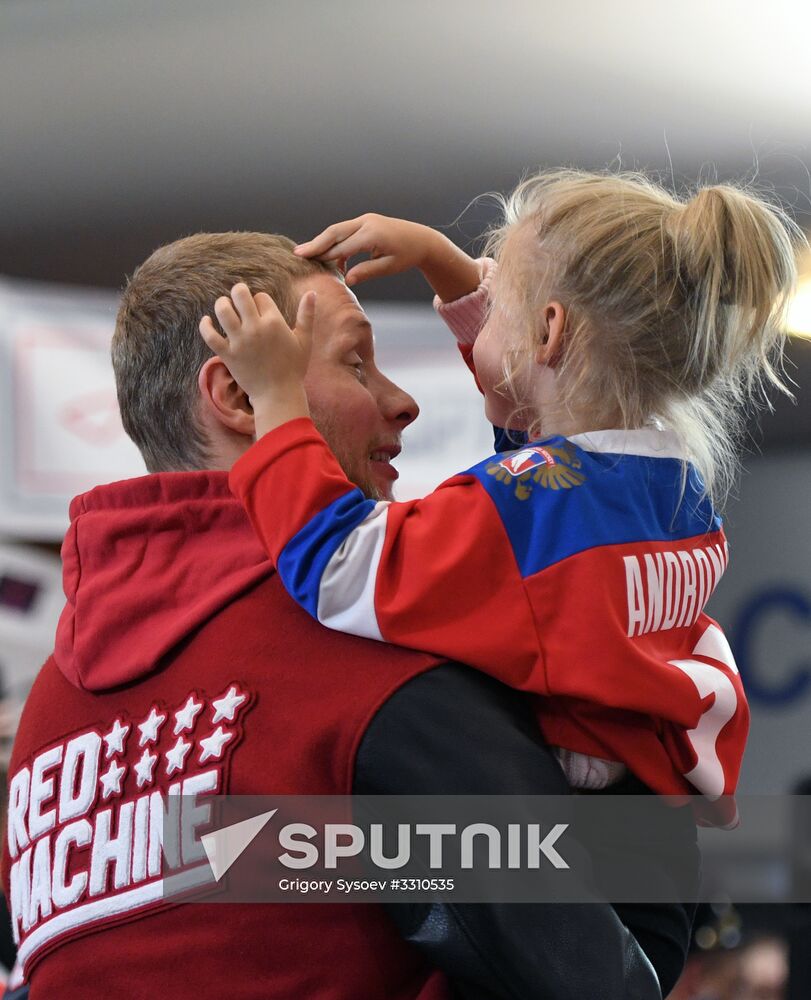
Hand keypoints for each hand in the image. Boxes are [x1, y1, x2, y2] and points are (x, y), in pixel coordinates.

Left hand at [199, 283, 315, 432]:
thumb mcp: (305, 341)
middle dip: (239, 292)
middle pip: (240, 295)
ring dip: (222, 304)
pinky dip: (205, 325)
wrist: (278, 394)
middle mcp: (256, 328)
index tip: (262, 312)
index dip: (261, 301)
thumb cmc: (294, 368)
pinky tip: (207, 321)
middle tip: (239, 297)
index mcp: (275, 322)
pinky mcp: (228, 354)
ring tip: (224, 305)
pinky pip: (210, 335)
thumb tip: (312, 292)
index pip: (261, 297)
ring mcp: (240, 341)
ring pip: (222, 310)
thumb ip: (307, 315)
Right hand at [294, 214, 479, 300]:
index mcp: (372, 235)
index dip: (324, 254)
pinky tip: (331, 259)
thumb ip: (367, 272)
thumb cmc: (407, 255)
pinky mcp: (365, 222)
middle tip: (297, 253)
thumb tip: (348, 280)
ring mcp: (365, 220)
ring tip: (307, 255)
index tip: (307, 261)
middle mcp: (366, 223)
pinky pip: (345, 231)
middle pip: (334, 233)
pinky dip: (336, 243)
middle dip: (316, 243)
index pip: (342, 246)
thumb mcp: (389, 267)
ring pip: (337, 230)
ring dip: (323, 242)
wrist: (422, 239)